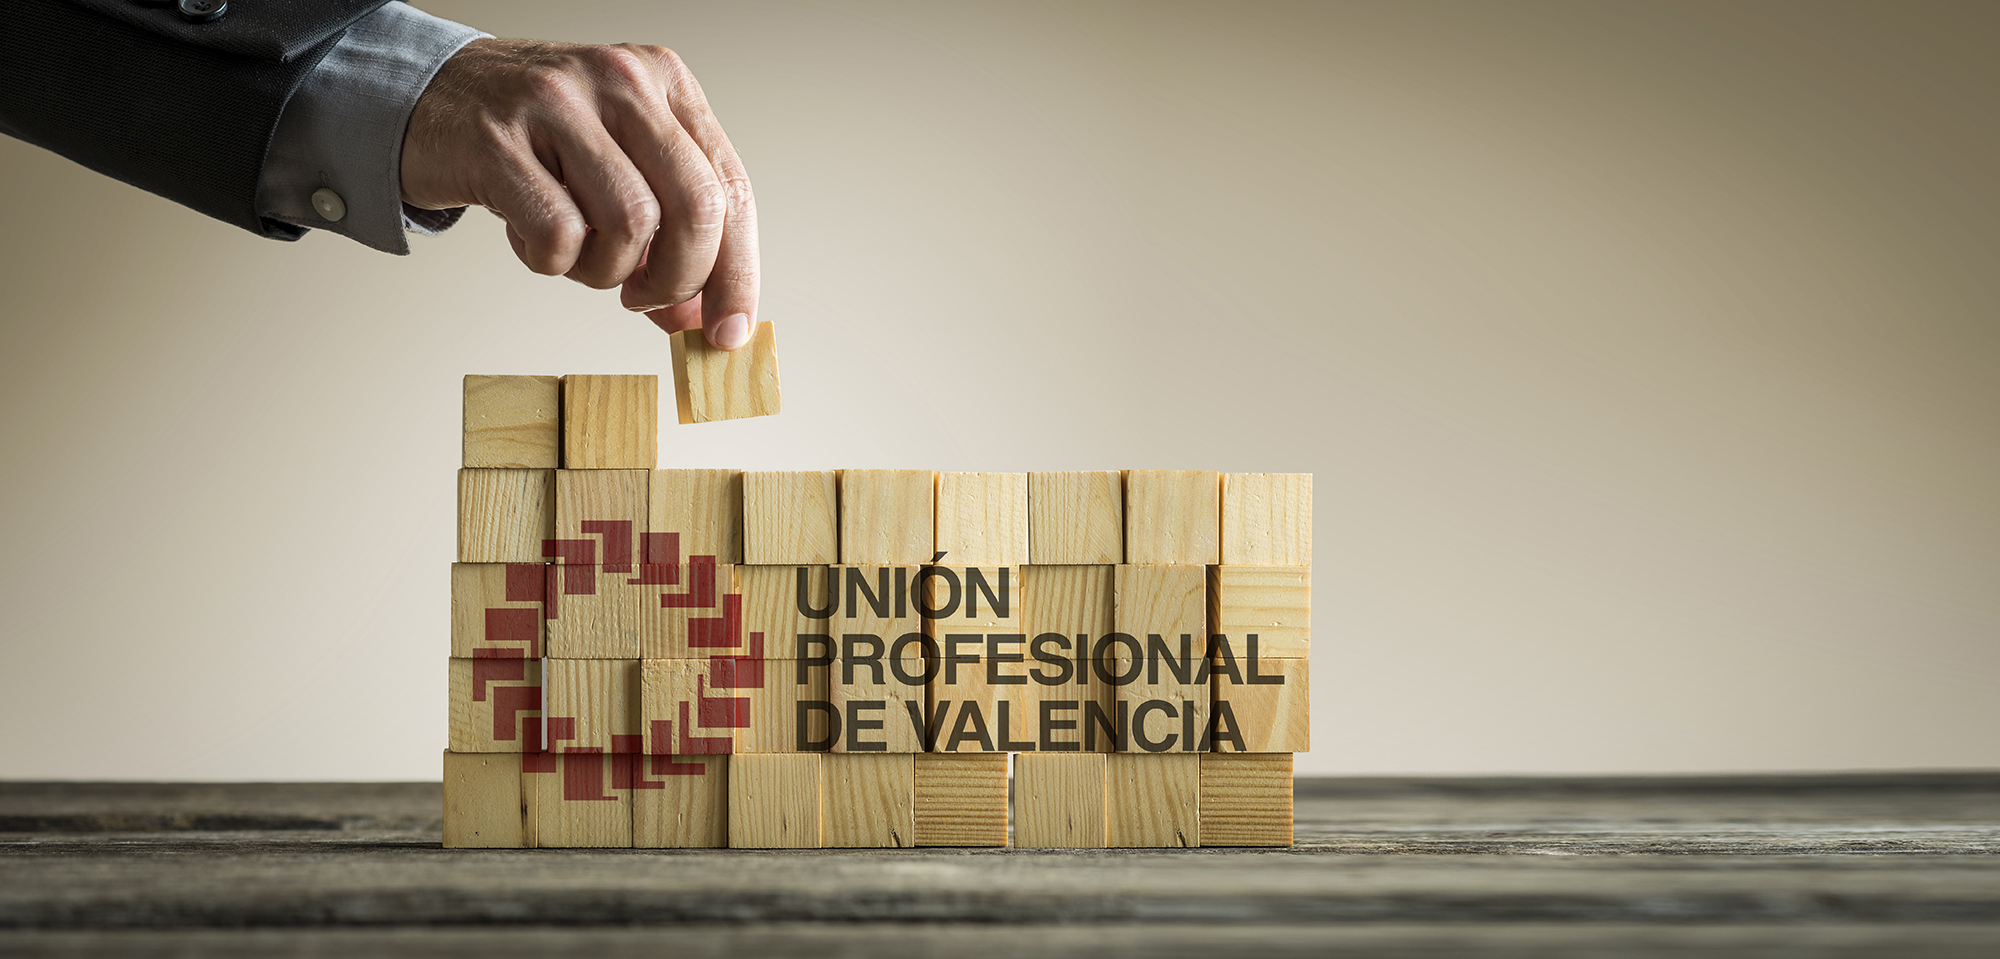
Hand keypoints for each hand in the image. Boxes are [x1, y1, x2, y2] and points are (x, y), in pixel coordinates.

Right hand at [401, 39, 757, 348]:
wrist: (431, 95)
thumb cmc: (537, 137)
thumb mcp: (619, 166)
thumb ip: (668, 234)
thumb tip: (703, 321)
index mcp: (665, 82)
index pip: (731, 188)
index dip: (738, 273)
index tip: (730, 332)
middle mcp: (621, 81)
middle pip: (696, 208)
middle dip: (679, 280)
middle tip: (646, 300)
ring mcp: (559, 105)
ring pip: (630, 226)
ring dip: (607, 271)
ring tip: (578, 256)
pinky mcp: (499, 141)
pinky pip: (558, 234)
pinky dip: (551, 262)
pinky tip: (530, 238)